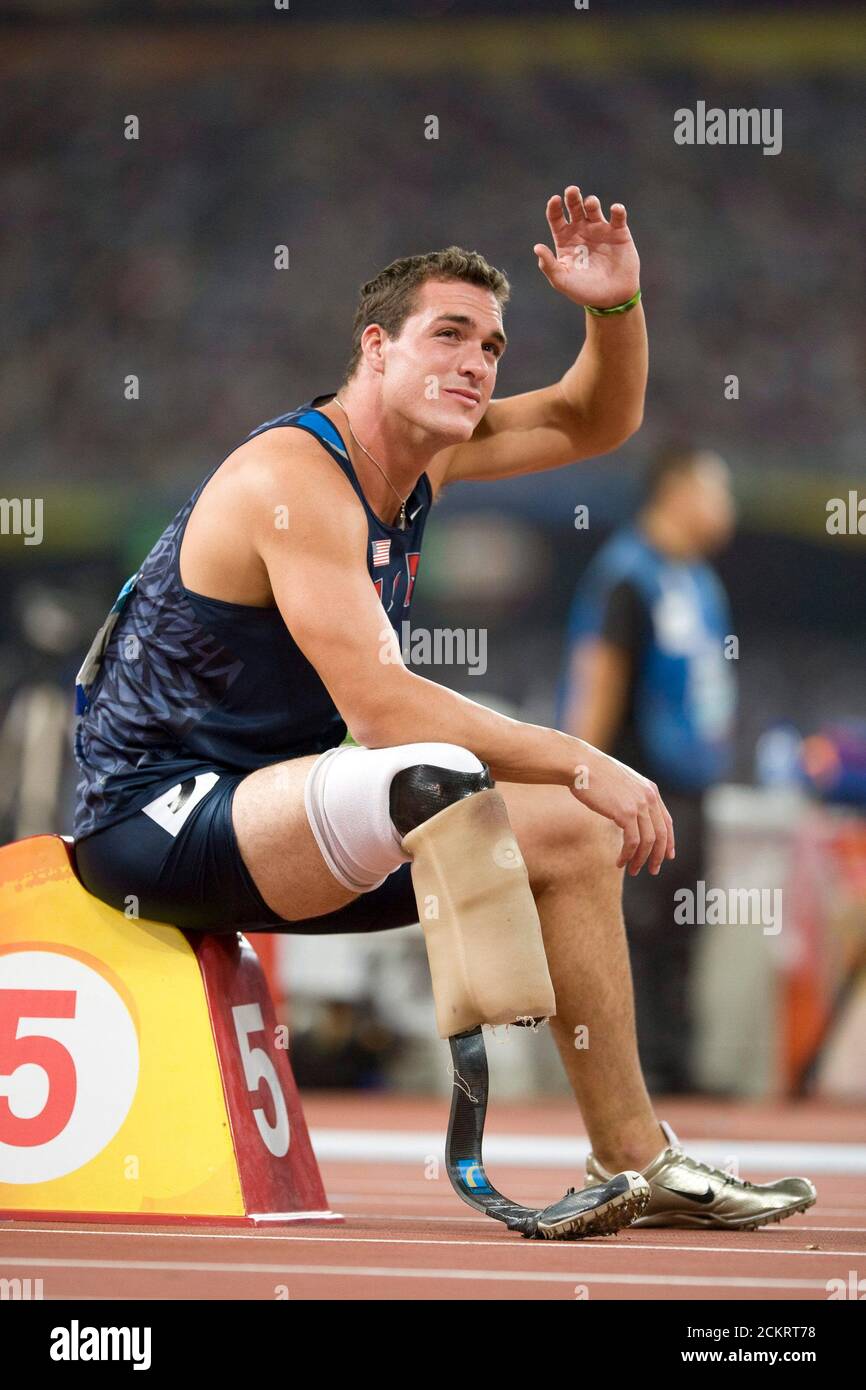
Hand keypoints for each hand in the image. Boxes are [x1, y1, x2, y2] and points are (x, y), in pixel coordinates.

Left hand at [534, 186, 639, 309]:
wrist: (612, 299)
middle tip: (572, 191)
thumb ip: (549, 266)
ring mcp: (600, 230)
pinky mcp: (619, 233)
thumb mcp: (563, 281)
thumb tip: (537, 247)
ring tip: (590, 204)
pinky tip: (615, 210)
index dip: (554, 207)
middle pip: (574, 207)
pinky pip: (618, 216)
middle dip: (572, 197)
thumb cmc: (584, 291)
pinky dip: (617, 210)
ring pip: (594, 208)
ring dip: (591, 202)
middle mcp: (581, 231)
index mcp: (565, 239)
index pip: (556, 218)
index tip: (555, 200)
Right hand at [569, 743, 674, 875]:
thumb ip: (631, 798)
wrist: (581, 765)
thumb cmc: (593, 774)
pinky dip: (628, 855)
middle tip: (653, 870)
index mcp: (650, 790)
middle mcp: (649, 797)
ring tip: (633, 871)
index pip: (666, 822)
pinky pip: (632, 842)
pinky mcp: (625, 813)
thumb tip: (630, 817)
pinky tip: (620, 862)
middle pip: (661, 835)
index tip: (667, 856)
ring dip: (641, 859)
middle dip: (658, 856)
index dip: (669, 841)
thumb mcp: (621, 784)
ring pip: (648, 841)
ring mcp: (638, 805)